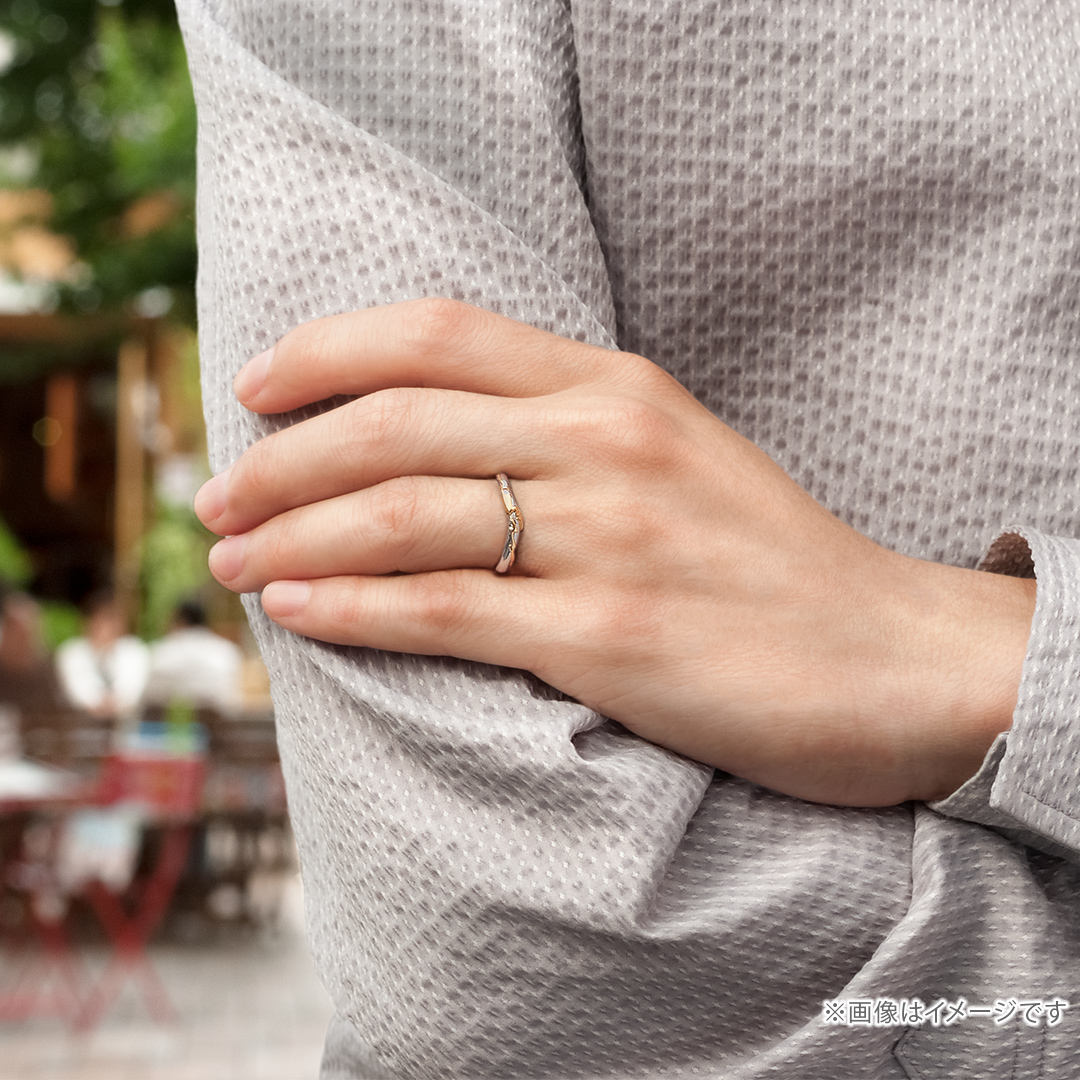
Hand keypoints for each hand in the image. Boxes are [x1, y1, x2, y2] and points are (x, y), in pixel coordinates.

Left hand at [195, 298, 1035, 806]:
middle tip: (218, 500)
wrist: (896, 657)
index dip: (326, 351)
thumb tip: (435, 452)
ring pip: (402, 515)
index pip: (438, 333)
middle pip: (395, 425)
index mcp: (617, 388)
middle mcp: (605, 444)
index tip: (254, 388)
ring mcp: (609, 537)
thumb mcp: (677, 455)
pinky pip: (446, 610)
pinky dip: (352, 607)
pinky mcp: (612, 635)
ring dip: (293, 536)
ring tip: (231, 561)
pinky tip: (294, 611)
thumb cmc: (774, 563)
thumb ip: (566, 436)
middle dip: (280, 460)